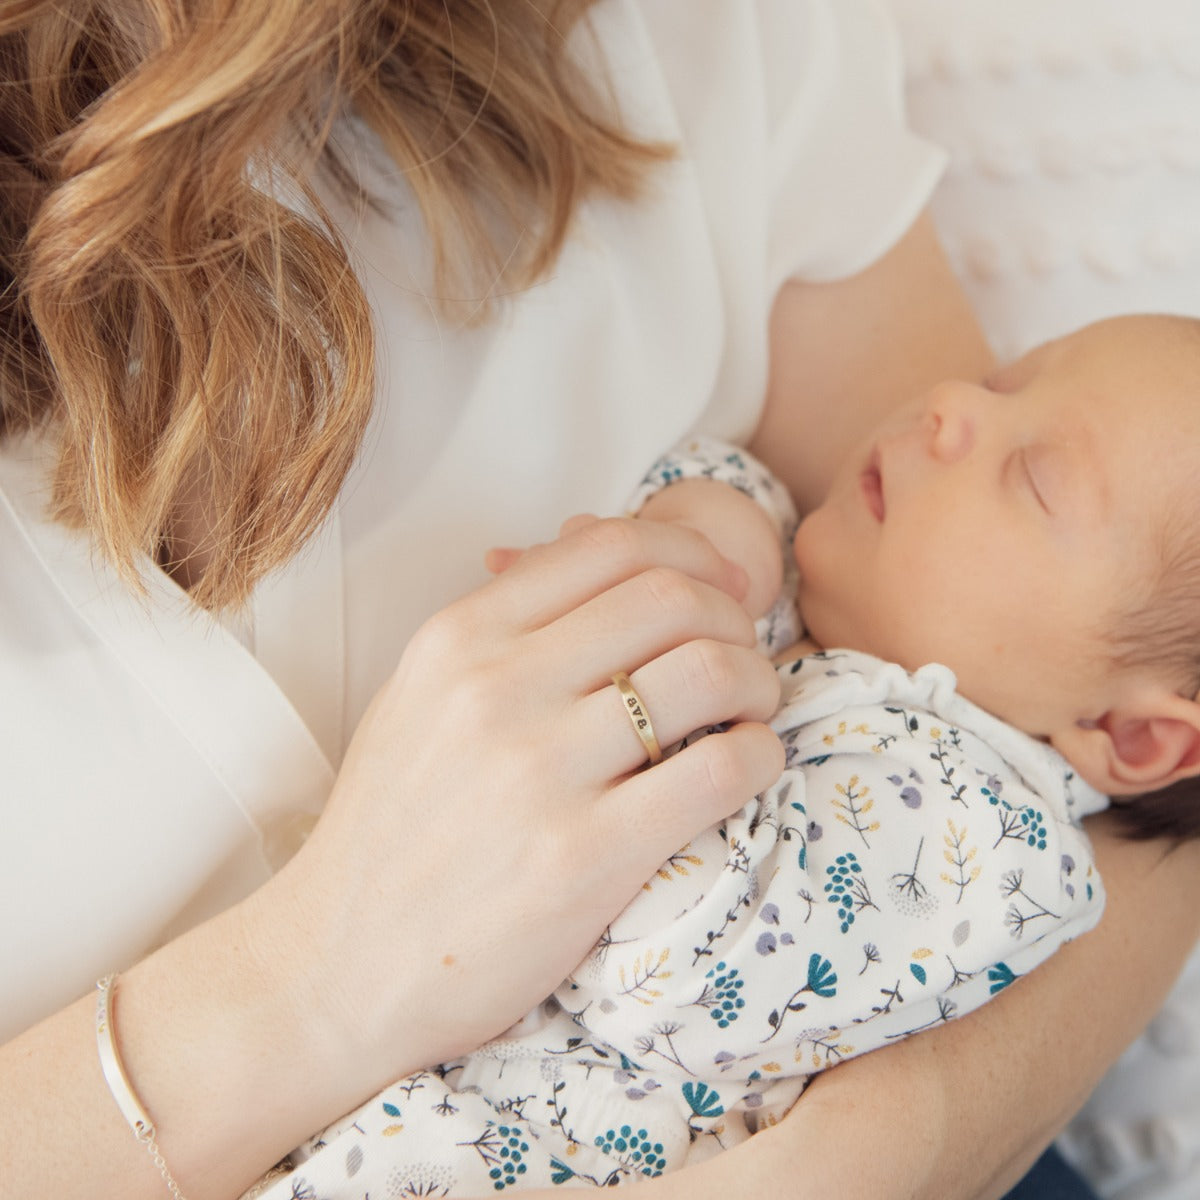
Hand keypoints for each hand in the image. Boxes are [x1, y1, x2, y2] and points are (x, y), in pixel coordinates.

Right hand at [259, 516, 783, 1093]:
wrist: (339, 963)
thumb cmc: (391, 828)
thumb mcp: (419, 698)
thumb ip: (503, 629)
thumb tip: (605, 564)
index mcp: (458, 636)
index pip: (611, 546)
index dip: (691, 557)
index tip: (719, 590)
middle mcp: (496, 686)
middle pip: (673, 598)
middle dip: (734, 618)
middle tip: (740, 658)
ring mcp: (539, 770)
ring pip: (709, 672)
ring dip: (758, 684)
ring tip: (751, 713)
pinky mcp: (584, 856)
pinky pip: (720, 770)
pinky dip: (759, 756)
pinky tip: (748, 767)